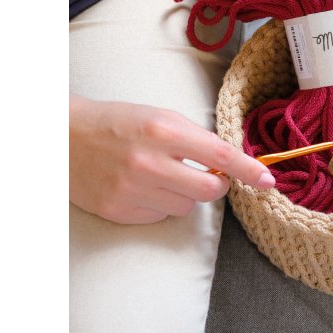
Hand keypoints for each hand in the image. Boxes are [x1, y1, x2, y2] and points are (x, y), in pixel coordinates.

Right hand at [70, 95, 275, 223]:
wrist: (64, 138)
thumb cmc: (117, 122)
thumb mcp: (159, 116)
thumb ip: (194, 139)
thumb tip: (230, 165)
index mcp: (163, 130)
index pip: (219, 155)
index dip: (249, 170)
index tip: (269, 181)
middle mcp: (149, 162)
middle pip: (209, 190)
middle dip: (215, 185)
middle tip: (204, 175)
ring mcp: (132, 190)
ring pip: (186, 207)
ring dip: (184, 195)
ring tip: (160, 176)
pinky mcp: (119, 211)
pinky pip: (160, 217)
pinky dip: (159, 205)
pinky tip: (141, 188)